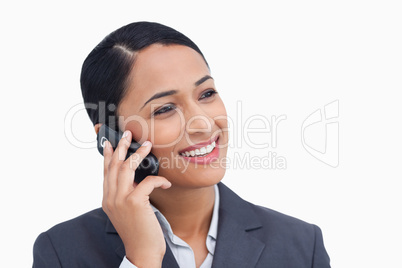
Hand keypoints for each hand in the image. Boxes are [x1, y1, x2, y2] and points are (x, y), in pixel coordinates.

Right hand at [102, 130, 170, 266]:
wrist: (142, 252)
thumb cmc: (139, 232)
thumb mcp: (128, 211)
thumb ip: (127, 194)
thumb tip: (136, 180)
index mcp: (108, 199)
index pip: (106, 172)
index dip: (108, 155)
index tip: (109, 142)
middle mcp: (110, 198)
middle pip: (114, 166)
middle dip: (120, 147)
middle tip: (127, 133)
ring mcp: (120, 200)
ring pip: (126, 168)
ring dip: (137, 154)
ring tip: (147, 144)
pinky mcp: (134, 203)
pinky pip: (147, 182)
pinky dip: (158, 180)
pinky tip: (166, 182)